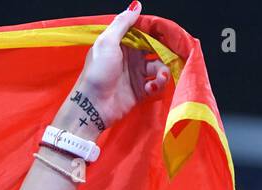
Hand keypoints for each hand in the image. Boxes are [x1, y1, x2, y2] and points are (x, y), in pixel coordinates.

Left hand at [68, 2, 170, 131]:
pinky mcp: (140, 91)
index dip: (157, 32)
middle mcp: (130, 58)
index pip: (144, 33)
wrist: (92, 106)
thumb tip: (137, 5)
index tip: (169, 32)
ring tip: (159, 77)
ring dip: (162, 71)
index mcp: (122, 44)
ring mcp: (135, 75)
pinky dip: (158, 84)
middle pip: (155, 50)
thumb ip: (122, 23)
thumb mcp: (107, 42)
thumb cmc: (97, 72)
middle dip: (165, 52)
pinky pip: (156, 84)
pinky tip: (151, 87)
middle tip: (170, 55)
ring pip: (159, 67)